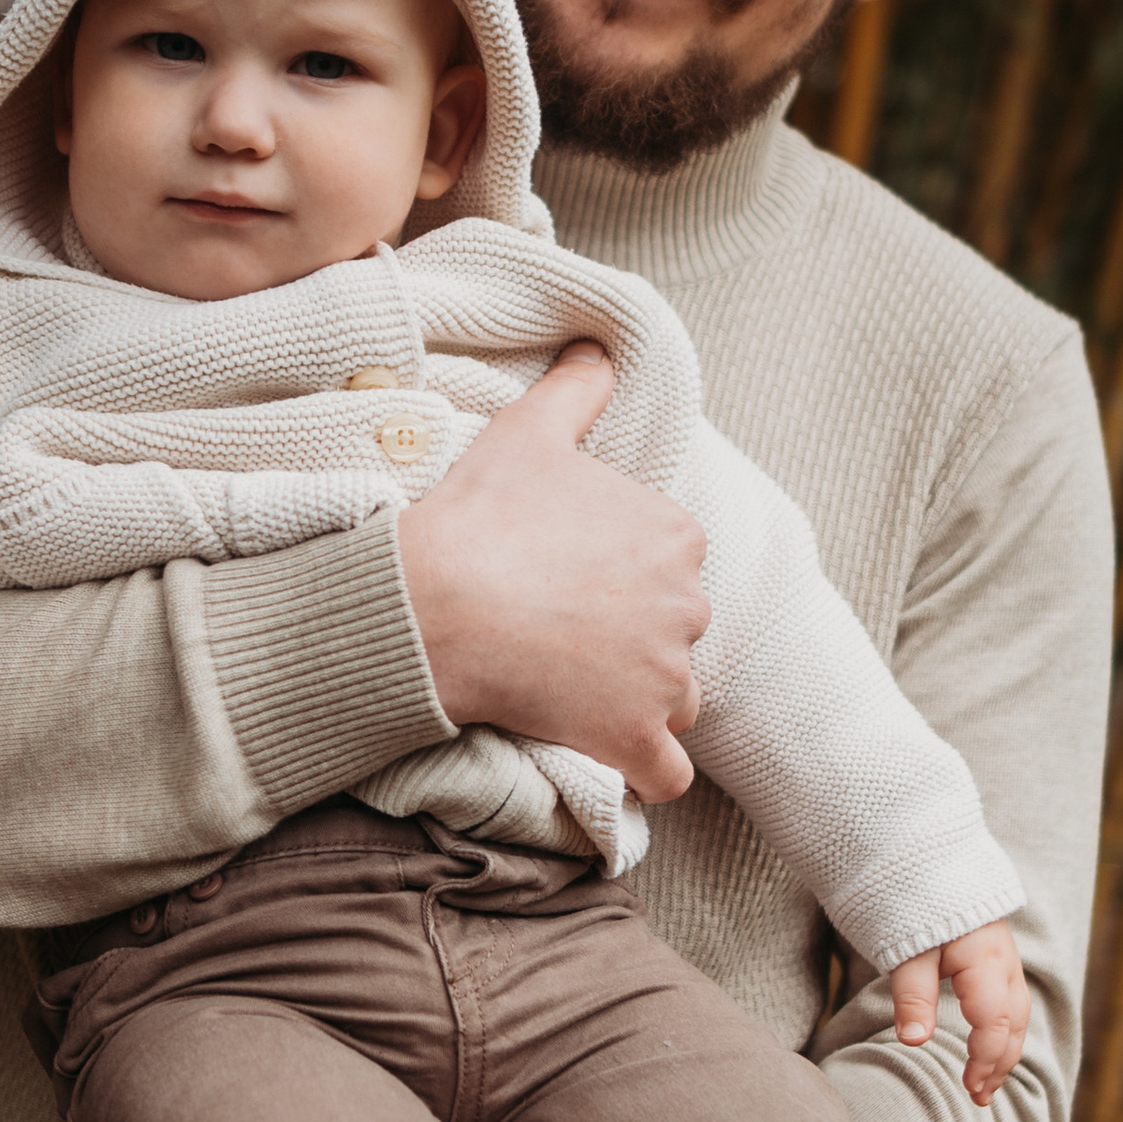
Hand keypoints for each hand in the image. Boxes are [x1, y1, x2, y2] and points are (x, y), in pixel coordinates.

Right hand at [396, 343, 708, 803]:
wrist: (436, 604)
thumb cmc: (481, 517)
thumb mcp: (528, 431)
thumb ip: (577, 388)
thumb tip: (599, 348)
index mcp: (675, 534)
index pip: (673, 562)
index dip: (628, 574)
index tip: (578, 582)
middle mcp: (687, 605)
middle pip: (677, 631)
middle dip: (639, 638)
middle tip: (569, 639)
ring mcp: (665, 676)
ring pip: (677, 699)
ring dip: (644, 702)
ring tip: (581, 696)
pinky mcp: (635, 736)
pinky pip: (668, 773)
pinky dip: (647, 771)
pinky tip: (618, 763)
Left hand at [886, 919, 1030, 1108]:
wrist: (930, 858)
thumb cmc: (915, 904)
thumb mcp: (908, 949)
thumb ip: (912, 994)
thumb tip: (913, 1041)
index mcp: (985, 960)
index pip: (994, 1021)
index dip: (984, 1058)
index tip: (968, 1087)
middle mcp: (1005, 962)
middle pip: (1013, 1024)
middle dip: (998, 1064)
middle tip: (978, 1099)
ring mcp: (1007, 960)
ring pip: (1018, 1016)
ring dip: (1005, 1053)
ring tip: (986, 1088)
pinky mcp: (1000, 960)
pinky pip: (1013, 1004)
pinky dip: (1005, 1033)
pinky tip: (990, 1053)